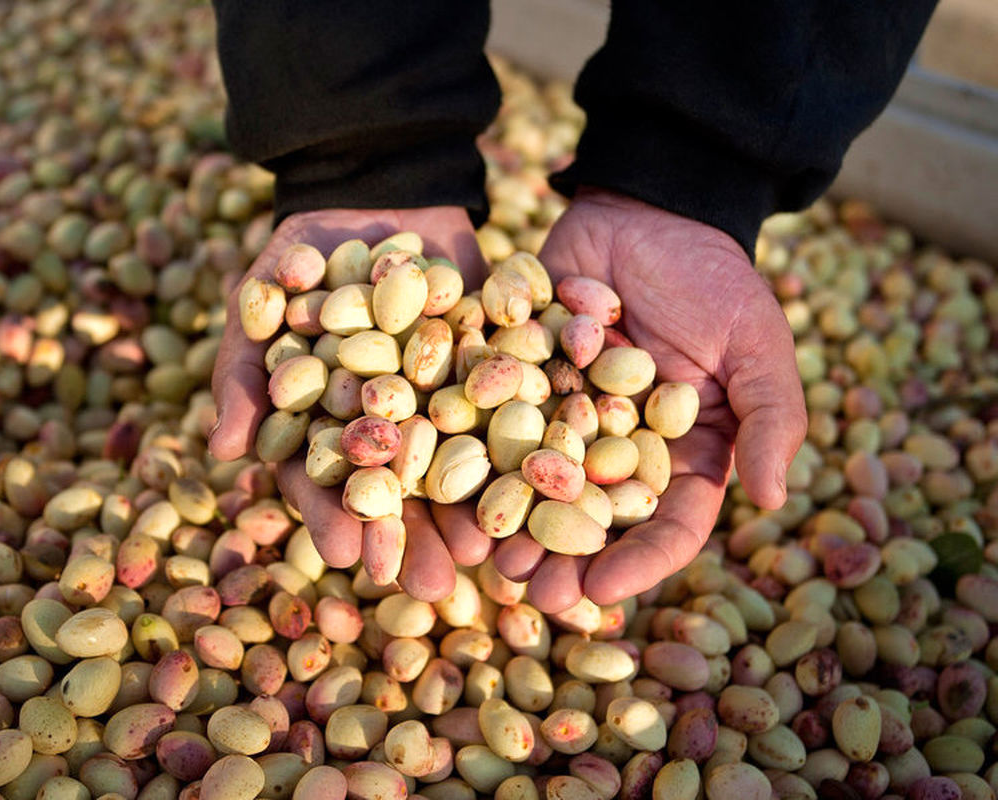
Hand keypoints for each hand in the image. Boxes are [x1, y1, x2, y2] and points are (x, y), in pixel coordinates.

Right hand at [210, 206, 490, 600]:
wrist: (381, 192)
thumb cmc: (304, 253)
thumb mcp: (263, 301)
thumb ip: (243, 371)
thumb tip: (222, 451)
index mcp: (326, 425)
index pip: (325, 482)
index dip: (335, 520)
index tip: (350, 559)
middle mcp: (386, 427)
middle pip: (397, 493)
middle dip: (413, 542)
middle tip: (433, 591)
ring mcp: (441, 404)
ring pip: (455, 469)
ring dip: (470, 516)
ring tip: (490, 561)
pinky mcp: (491, 375)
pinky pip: (508, 416)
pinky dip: (522, 448)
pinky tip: (541, 484)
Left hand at [501, 188, 806, 612]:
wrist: (646, 209)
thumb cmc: (715, 278)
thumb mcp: (757, 343)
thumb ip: (770, 418)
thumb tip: (770, 501)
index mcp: (679, 453)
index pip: (667, 524)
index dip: (639, 563)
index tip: (602, 590)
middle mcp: (615, 446)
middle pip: (591, 516)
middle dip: (560, 557)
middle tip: (528, 591)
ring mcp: (561, 413)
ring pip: (534, 481)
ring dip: (509, 520)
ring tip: (482, 554)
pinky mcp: (516, 377)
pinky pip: (491, 419)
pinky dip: (469, 451)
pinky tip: (443, 479)